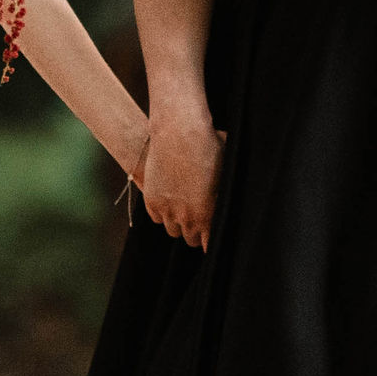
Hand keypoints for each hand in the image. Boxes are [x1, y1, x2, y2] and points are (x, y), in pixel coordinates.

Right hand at [141, 108, 223, 250]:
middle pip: (190, 239)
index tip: (212, 238)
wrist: (178, 133)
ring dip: (178, 222)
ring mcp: (166, 210)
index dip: (211, 241)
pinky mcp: (151, 200)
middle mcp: (186, 217)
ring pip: (172, 230)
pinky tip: (170, 201)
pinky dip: (162, 213)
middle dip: (195, 231)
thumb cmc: (208, 148)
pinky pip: (157, 218)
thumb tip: (225, 201)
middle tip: (199, 218)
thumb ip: (223, 195)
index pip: (209, 243)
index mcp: (207, 214)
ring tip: (184, 208)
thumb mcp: (224, 172)